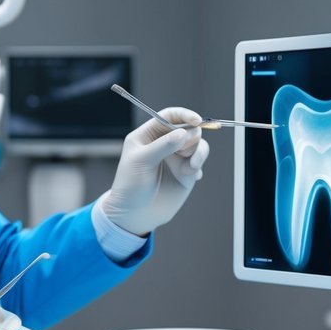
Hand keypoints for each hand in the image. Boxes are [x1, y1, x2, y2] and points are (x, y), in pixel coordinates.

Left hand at [102, 107, 209, 235]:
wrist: (135, 214)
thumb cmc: (130, 186)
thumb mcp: (142, 162)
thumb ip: (163, 145)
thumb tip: (184, 132)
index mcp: (148, 135)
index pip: (169, 116)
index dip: (184, 115)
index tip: (196, 120)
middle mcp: (164, 143)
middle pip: (188, 128)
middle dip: (192, 137)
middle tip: (185, 151)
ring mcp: (176, 157)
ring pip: (198, 143)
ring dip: (199, 152)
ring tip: (191, 168)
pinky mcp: (186, 171)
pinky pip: (200, 160)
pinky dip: (198, 166)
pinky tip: (189, 177)